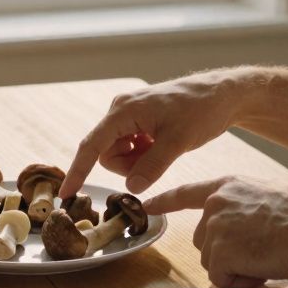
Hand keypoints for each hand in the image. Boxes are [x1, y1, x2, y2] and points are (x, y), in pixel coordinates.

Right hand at [61, 71, 247, 197]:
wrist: (222, 94)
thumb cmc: (201, 110)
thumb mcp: (178, 141)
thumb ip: (152, 166)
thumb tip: (131, 189)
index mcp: (123, 110)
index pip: (92, 146)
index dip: (78, 171)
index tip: (66, 194)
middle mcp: (120, 110)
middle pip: (107, 154)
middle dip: (129, 166)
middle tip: (157, 160)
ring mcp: (129, 115)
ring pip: (118, 154)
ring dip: (138, 161)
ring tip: (163, 149)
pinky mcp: (138, 121)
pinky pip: (130, 148)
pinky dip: (144, 154)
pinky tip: (163, 145)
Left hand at [143, 174, 287, 287]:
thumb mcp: (268, 201)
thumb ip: (243, 213)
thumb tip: (241, 239)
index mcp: (228, 186)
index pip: (187, 193)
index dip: (165, 201)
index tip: (145, 204)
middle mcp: (215, 204)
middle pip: (203, 241)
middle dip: (227, 254)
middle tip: (263, 250)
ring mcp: (214, 227)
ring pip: (214, 262)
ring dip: (238, 268)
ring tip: (268, 256)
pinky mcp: (219, 251)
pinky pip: (223, 279)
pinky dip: (242, 280)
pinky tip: (263, 266)